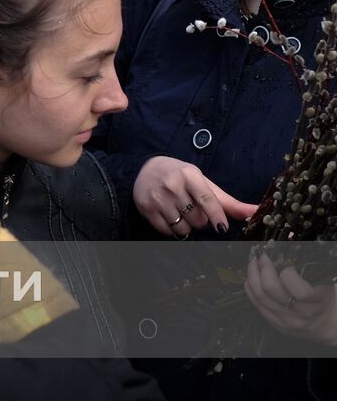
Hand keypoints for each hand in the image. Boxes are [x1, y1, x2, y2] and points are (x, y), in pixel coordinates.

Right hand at [132, 156, 257, 236]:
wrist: (144, 169)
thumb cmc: (181, 176)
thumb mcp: (203, 183)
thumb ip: (229, 202)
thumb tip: (257, 212)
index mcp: (189, 175)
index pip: (207, 199)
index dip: (216, 215)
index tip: (222, 228)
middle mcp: (172, 185)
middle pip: (197, 219)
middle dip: (200, 220)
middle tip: (192, 208)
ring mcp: (158, 197)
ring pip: (183, 227)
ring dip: (186, 225)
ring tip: (179, 211)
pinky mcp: (147, 208)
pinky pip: (167, 231)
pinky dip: (172, 228)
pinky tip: (169, 215)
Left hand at [246, 253, 336, 344]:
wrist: (326, 324)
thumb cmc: (325, 298)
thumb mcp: (325, 283)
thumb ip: (311, 269)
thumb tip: (289, 248)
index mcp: (318, 302)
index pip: (299, 291)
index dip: (289, 274)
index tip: (288, 265)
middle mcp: (301, 314)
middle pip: (272, 290)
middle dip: (264, 268)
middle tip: (263, 257)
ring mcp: (286, 320)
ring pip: (260, 296)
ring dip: (252, 275)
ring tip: (253, 263)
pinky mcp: (275, 324)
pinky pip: (256, 305)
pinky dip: (250, 288)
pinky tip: (251, 278)